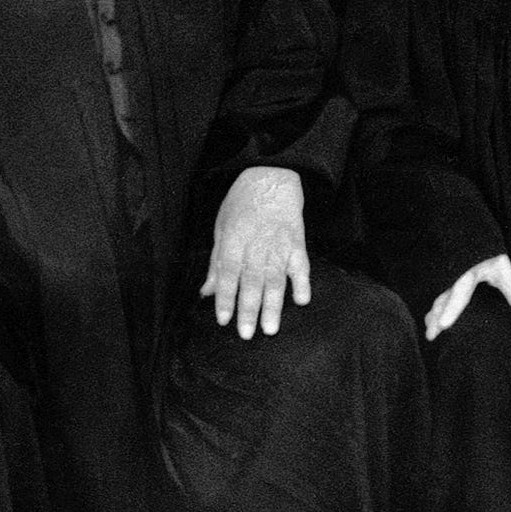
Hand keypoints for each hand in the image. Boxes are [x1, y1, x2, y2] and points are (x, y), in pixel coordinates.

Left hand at [203, 164, 311, 337]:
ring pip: (275, 280)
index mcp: (234, 240)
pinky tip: (302, 300)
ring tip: (271, 328)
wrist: (272, 176)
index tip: (224, 320)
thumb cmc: (242, 202)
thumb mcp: (221, 228)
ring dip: (273, 305)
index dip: (226, 299)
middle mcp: (256, 245)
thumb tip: (207, 291)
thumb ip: (216, 262)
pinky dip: (303, 283)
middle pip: (251, 282)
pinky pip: (301, 266)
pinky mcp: (298, 243)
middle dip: (248, 310)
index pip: (228, 275)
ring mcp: (279, 245)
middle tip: (247, 334)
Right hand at [424, 253, 510, 340]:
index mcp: (470, 273)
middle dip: (437, 318)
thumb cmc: (495, 260)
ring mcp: (449, 279)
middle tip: (431, 336)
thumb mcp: (507, 276)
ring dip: (433, 317)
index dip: (451, 309)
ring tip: (430, 335)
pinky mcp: (447, 283)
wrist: (477, 240)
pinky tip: (431, 323)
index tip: (444, 325)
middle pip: (443, 299)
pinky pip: (439, 299)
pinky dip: (435, 312)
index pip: (459, 293)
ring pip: (439, 300)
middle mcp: (456, 276)